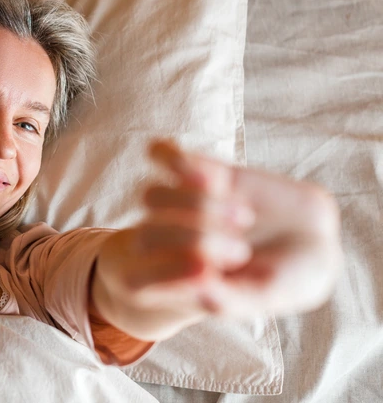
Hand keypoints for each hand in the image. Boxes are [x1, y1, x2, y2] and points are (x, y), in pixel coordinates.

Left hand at [92, 139, 341, 340]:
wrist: (315, 239)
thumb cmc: (286, 279)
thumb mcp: (265, 297)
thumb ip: (228, 298)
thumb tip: (196, 284)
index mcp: (172, 281)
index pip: (137, 280)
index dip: (165, 273)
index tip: (208, 272)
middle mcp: (167, 243)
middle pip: (147, 234)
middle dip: (194, 241)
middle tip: (242, 251)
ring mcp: (178, 204)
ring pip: (153, 196)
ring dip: (198, 207)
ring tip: (244, 217)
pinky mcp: (197, 170)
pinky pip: (161, 154)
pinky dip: (175, 160)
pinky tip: (214, 176)